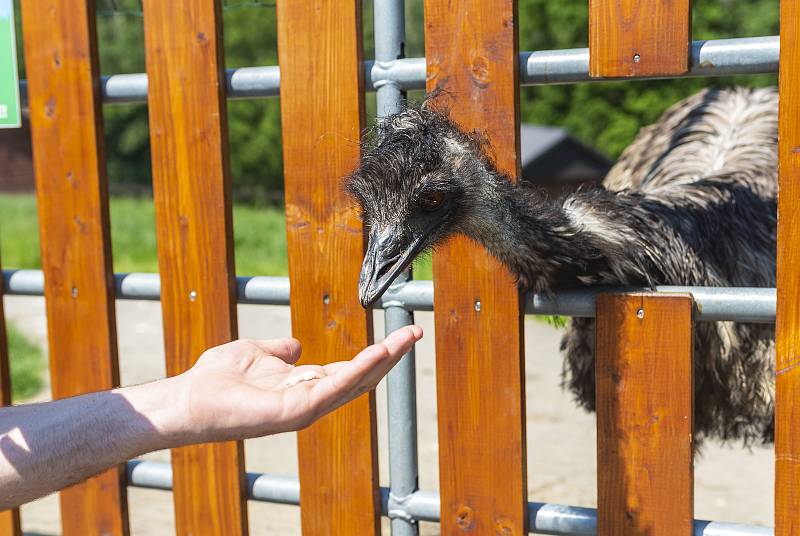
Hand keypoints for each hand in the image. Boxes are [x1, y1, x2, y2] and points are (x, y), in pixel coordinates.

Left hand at [174, 326, 422, 442]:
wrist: (189, 398)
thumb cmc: (217, 378)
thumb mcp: (255, 352)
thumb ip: (279, 350)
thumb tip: (296, 345)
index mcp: (306, 384)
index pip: (351, 369)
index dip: (377, 352)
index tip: (400, 332)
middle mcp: (312, 398)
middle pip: (362, 376)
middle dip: (391, 355)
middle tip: (415, 332)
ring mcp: (307, 407)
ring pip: (355, 382)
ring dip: (383, 360)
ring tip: (406, 338)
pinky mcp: (297, 411)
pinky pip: (335, 388)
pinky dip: (359, 370)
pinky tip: (378, 353)